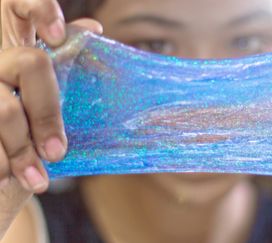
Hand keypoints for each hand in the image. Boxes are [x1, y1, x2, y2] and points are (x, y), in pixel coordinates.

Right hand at [0, 0, 101, 237]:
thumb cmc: (29, 141)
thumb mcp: (47, 107)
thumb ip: (66, 69)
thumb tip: (94, 26)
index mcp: (17, 58)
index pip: (15, 7)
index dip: (38, 8)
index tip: (57, 36)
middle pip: (29, 63)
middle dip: (48, 111)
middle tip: (58, 151)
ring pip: (4, 108)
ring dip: (22, 150)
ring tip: (38, 179)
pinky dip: (1, 164)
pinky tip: (7, 180)